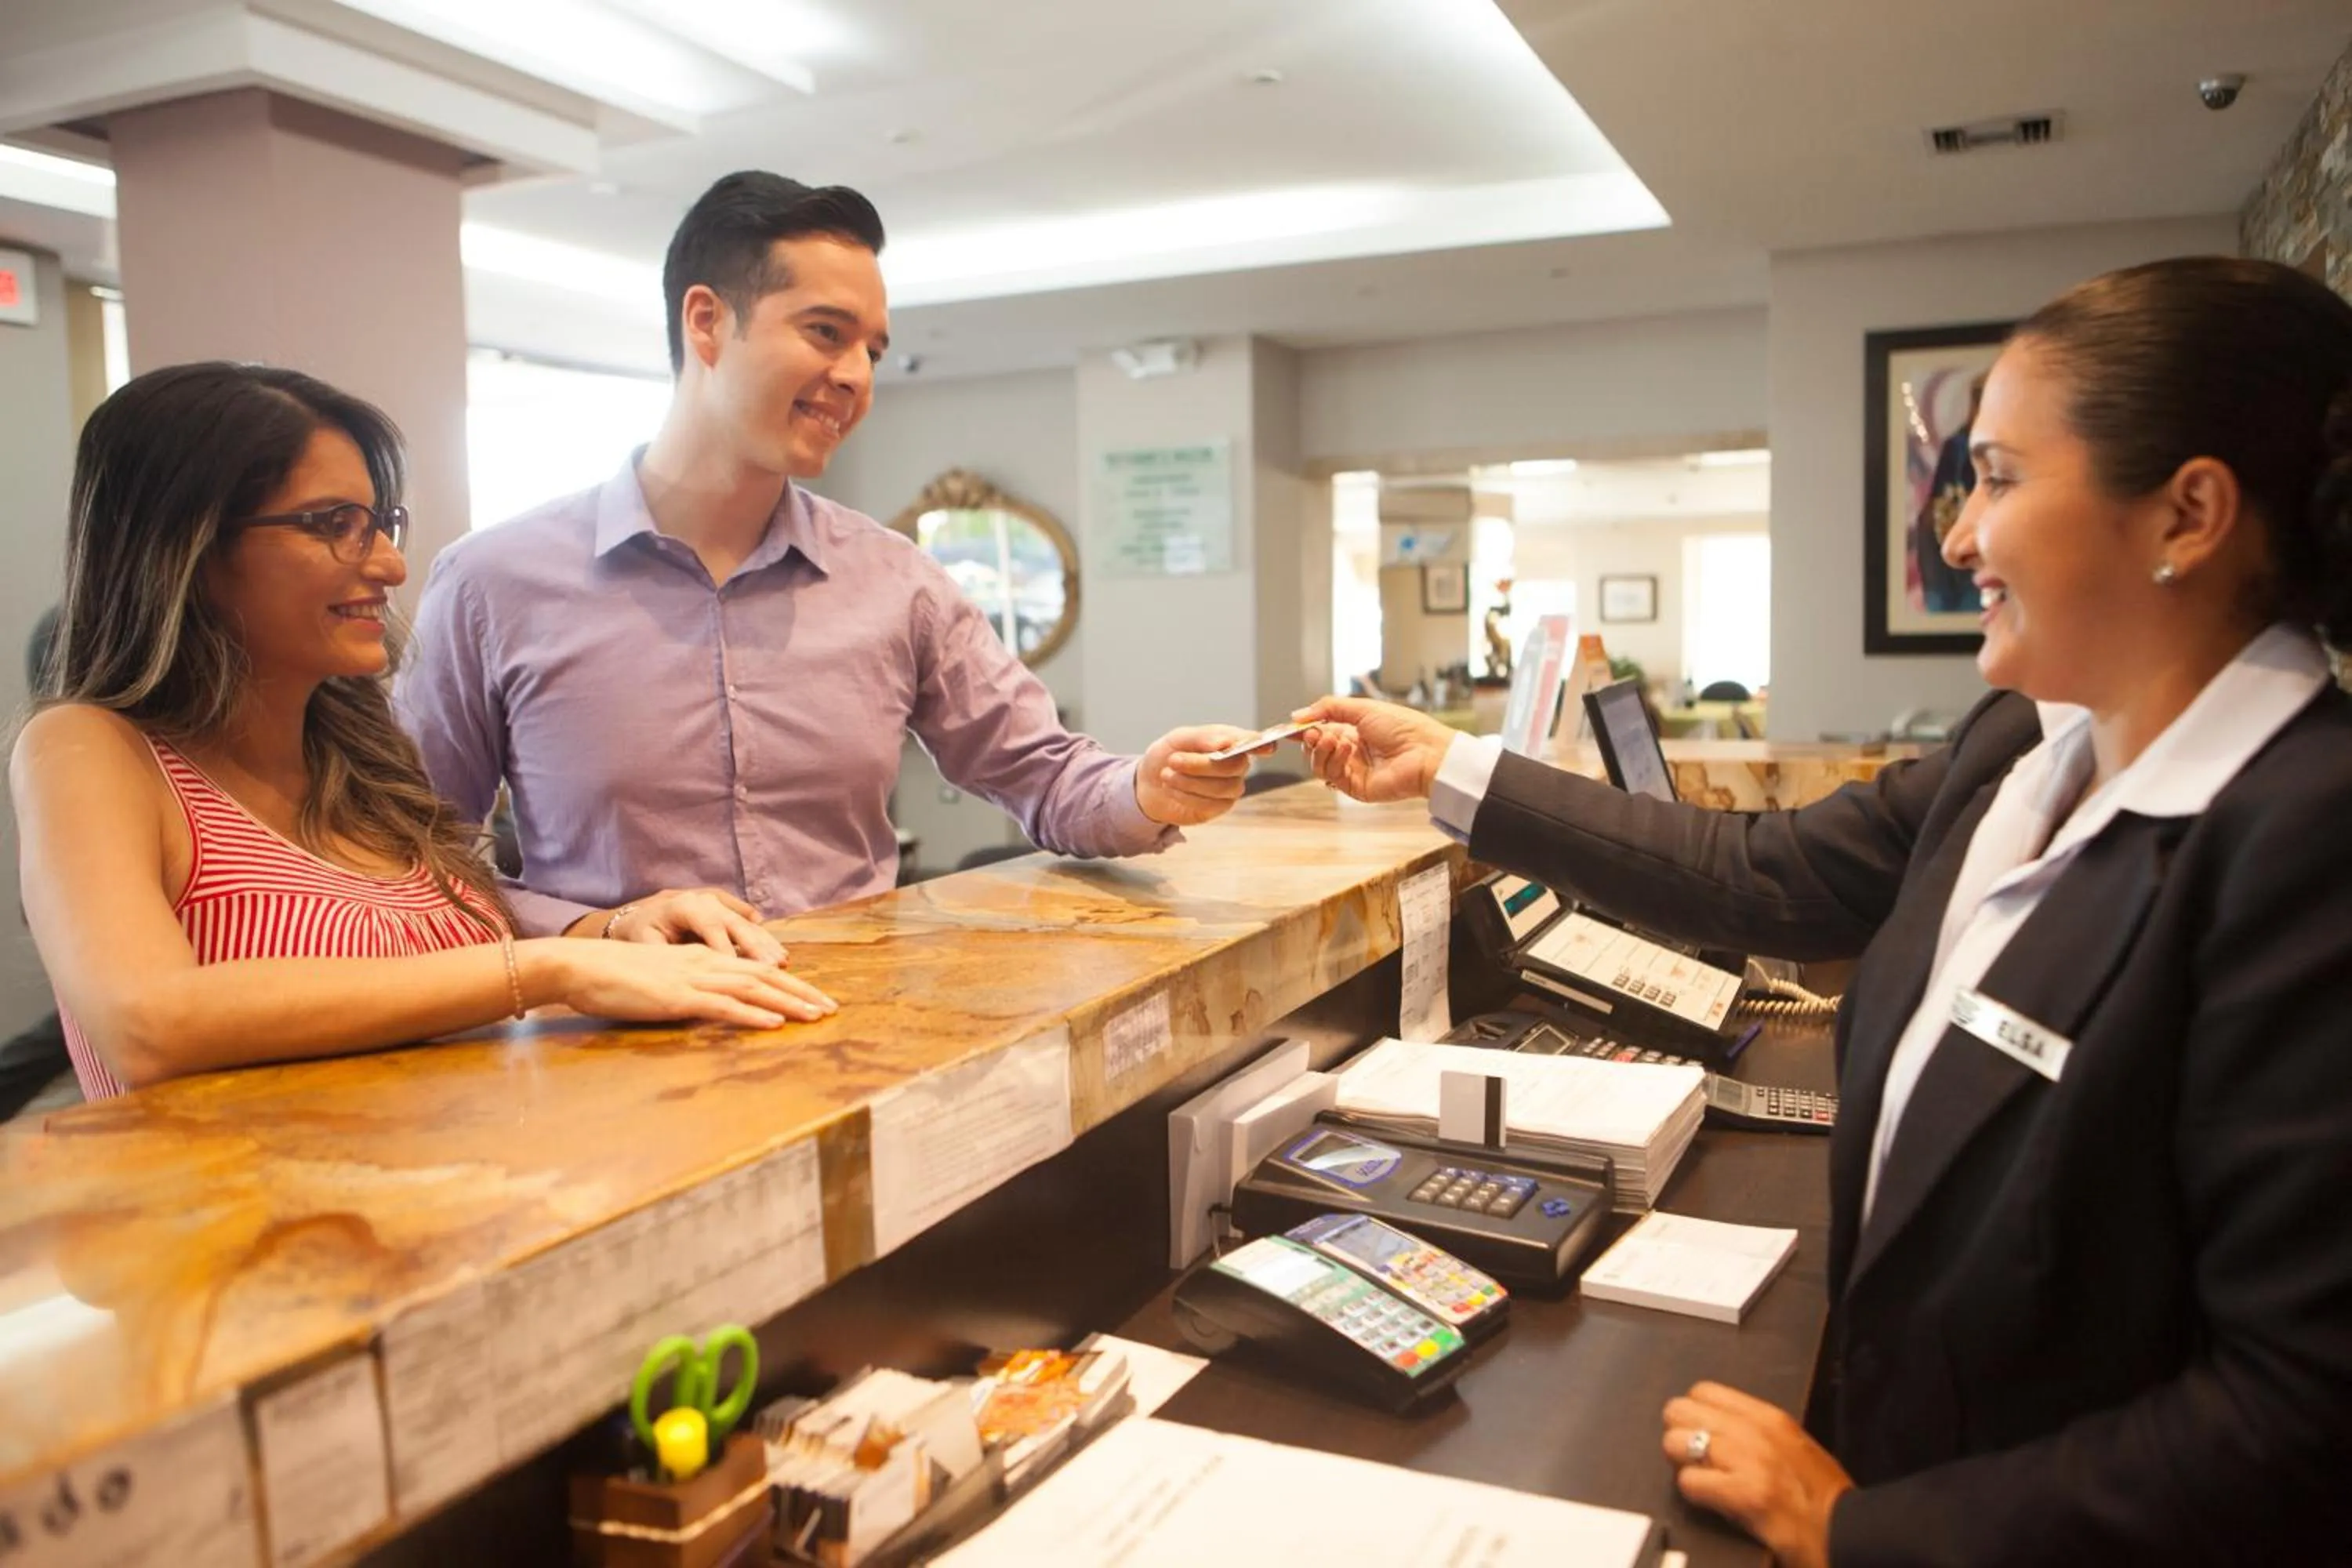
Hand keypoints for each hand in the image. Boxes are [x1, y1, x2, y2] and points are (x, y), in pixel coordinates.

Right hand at [525, 938, 837, 1029]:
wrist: (581, 966)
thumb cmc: (615, 977)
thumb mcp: (661, 980)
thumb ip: (689, 990)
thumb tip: (712, 1008)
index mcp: (702, 958)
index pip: (756, 969)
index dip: (790, 983)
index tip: (815, 997)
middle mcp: (705, 963)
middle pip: (765, 975)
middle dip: (802, 992)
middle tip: (832, 1008)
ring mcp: (692, 979)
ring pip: (753, 988)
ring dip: (789, 1002)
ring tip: (817, 1015)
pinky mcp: (677, 998)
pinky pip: (723, 1006)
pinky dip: (753, 1014)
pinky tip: (774, 1023)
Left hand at [591, 887, 785, 963]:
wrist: (630, 917)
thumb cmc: (636, 935)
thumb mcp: (644, 945)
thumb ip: (666, 958)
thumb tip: (684, 980)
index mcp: (683, 905)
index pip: (712, 929)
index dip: (729, 951)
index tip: (743, 974)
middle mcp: (704, 899)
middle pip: (736, 924)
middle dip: (758, 947)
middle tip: (775, 967)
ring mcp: (716, 901)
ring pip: (746, 923)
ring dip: (766, 944)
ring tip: (782, 963)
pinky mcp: (724, 906)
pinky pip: (747, 921)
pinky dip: (763, 938)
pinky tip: (779, 953)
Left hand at [1134, 725, 1267, 826]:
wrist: (1150, 783)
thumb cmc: (1168, 755)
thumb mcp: (1178, 738)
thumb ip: (1201, 737)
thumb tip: (1222, 743)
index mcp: (1230, 740)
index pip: (1253, 742)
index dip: (1262, 745)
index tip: (1268, 747)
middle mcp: (1236, 764)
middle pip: (1236, 765)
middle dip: (1202, 764)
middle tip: (1173, 760)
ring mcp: (1230, 787)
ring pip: (1223, 787)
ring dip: (1190, 781)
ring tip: (1167, 775)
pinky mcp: (1219, 807)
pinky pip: (1211, 804)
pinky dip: (1186, 796)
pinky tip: (1171, 788)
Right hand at [1291, 696, 1459, 802]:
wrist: (1425, 752)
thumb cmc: (1403, 727)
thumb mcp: (1362, 708)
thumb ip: (1328, 708)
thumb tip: (1298, 715)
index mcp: (1354, 731)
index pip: (1320, 730)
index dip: (1304, 729)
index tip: (1289, 726)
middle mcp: (1351, 751)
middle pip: (1315, 749)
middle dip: (1310, 739)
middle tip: (1314, 732)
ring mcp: (1352, 770)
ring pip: (1318, 764)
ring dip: (1320, 749)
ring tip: (1333, 738)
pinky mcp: (1355, 787)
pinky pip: (1330, 776)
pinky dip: (1332, 760)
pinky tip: (1346, 749)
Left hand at [1662, 1381, 1852, 1567]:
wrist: (1850, 1536)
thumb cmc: (1823, 1498)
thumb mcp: (1792, 1447)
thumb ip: (1754, 1433)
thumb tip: (1714, 1429)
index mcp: (1769, 1416)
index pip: (1703, 1391)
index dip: (1694, 1415)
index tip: (1702, 1436)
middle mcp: (1755, 1431)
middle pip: (1679, 1410)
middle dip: (1680, 1436)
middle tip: (1697, 1461)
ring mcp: (1748, 1461)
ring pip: (1675, 1442)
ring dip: (1683, 1465)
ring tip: (1705, 1482)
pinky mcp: (1744, 1495)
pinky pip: (1689, 1482)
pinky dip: (1693, 1494)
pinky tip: (1712, 1503)